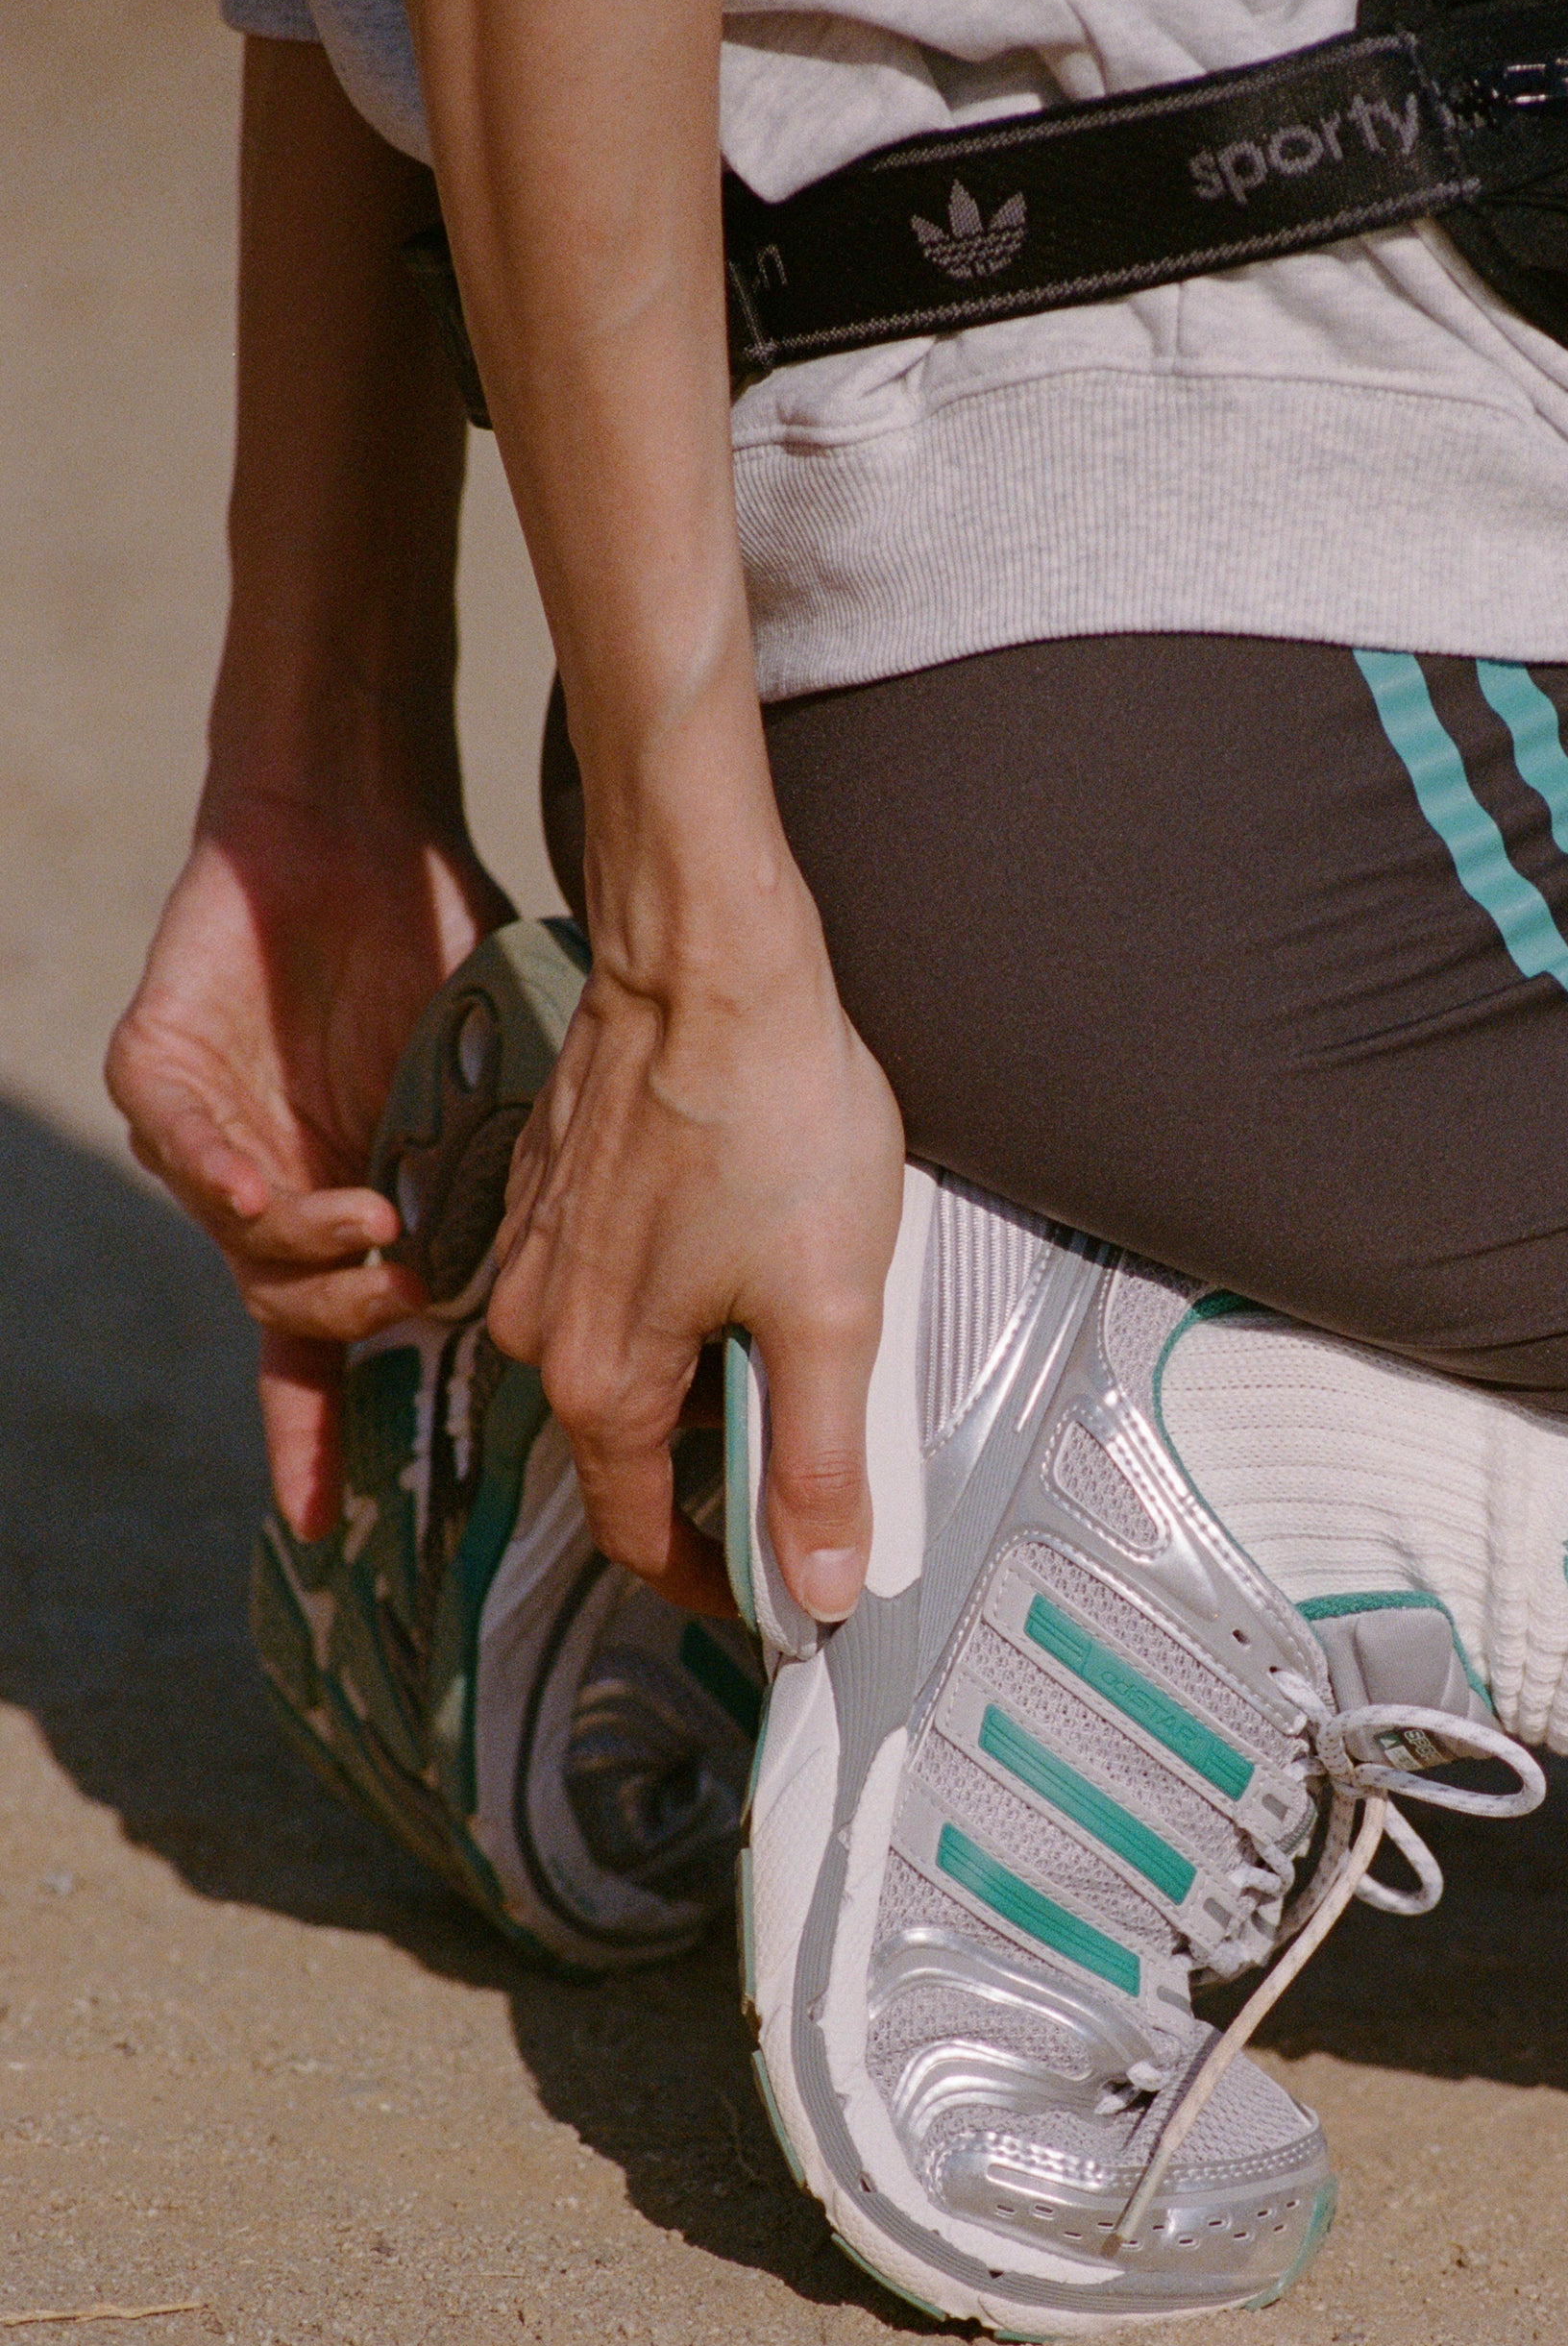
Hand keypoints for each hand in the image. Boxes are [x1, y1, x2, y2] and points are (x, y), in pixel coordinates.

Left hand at [106, 787, 512, 1536]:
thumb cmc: (439, 941)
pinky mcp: (156, 1074)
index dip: (324, 1441)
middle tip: (420, 1301)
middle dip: (352, 1329)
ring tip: (382, 1232)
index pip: (321, 1355)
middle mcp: (267, 1191)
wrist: (358, 818)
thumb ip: (530, 1173)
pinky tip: (310, 1197)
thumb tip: (632, 1257)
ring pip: (240, 1254)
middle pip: (287, 1317)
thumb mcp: (501, 1083)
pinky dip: (245, 1190)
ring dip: (311, 1263)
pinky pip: (188, 1161)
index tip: (334, 1528)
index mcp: (349, 1209)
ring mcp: (206, 1139)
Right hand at [486, 903, 904, 1624]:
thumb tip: (819, 1589)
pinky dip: (679, 1297)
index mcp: (601, 1380)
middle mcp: (541, 1329)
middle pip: (633, 1451)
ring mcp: (534, 1254)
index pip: (642, 1536)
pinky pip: (612, 1286)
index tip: (787, 1586)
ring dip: (704, 1369)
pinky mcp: (548, 1191)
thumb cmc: (771, 1116)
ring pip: (626, 1361)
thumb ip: (818, 1462)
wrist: (707, 959)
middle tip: (824, 1435)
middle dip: (721, 1463)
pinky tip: (745, 1243)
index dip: (720, 1578)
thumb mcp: (829, 1310)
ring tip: (797, 1315)